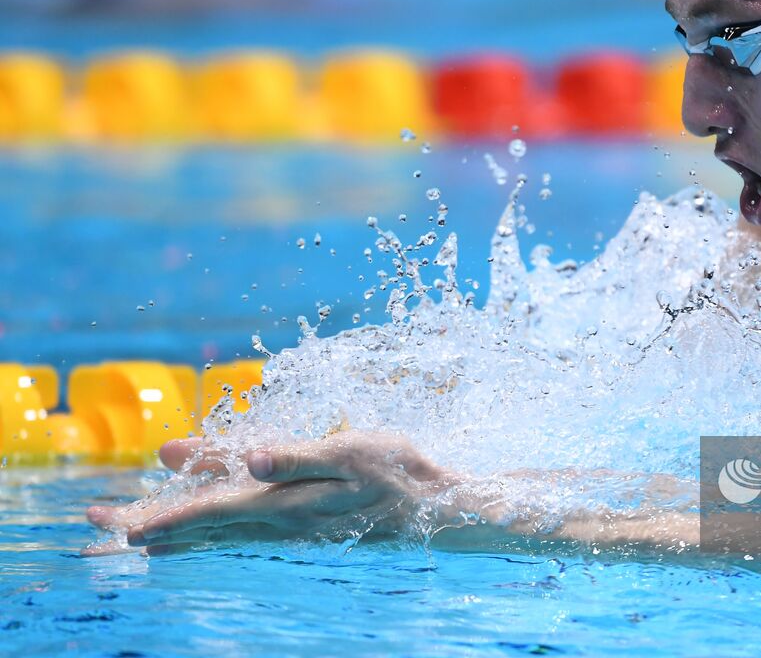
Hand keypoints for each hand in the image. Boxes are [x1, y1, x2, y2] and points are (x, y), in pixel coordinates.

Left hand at [85, 431, 450, 554]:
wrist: (438, 505)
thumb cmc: (400, 470)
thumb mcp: (351, 451)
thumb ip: (297, 457)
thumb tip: (248, 461)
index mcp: (287, 502)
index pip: (213, 511)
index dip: (166, 514)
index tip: (120, 524)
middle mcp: (282, 522)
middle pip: (204, 527)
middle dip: (151, 523)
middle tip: (97, 521)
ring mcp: (293, 527)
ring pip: (220, 532)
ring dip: (175, 530)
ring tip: (133, 534)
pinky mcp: (306, 524)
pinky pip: (242, 530)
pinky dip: (210, 530)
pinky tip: (202, 532)